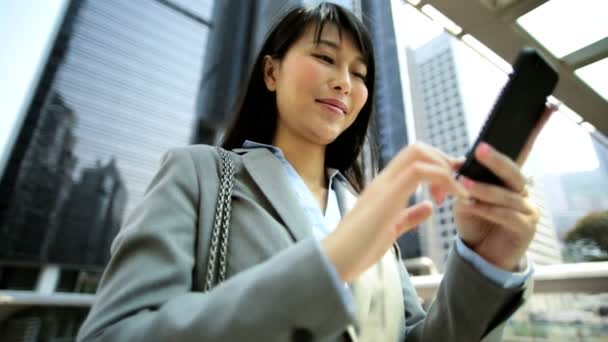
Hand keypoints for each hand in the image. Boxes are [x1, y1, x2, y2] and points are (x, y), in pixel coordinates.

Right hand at [322, 143, 468, 281]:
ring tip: (458, 194)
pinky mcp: (387, 196)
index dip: (438, 165)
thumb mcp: (391, 230)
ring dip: (446, 169)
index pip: (412, 159)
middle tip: (458, 186)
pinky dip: (443, 179)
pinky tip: (452, 198)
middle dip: (444, 161)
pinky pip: (419, 172)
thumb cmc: (358, 249)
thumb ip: (409, 216)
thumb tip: (429, 207)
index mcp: (384, 188)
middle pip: (417, 149)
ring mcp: (384, 185)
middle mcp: (384, 181)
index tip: (453, 185)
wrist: (336, 259)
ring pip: (419, 154)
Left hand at [453, 105, 556, 270]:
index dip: (533, 131)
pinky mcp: (525, 229)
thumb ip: (467, 178)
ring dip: (484, 190)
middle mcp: (524, 191)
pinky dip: (486, 210)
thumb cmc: (476, 221)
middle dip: (496, 160)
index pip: (523, 151)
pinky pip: (506, 216)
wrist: (482, 255)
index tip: (543, 109)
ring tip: (464, 185)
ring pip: (507, 195)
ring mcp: (528, 210)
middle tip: (480, 149)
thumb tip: (458, 160)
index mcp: (512, 179)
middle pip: (514, 171)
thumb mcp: (468, 195)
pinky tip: (470, 206)